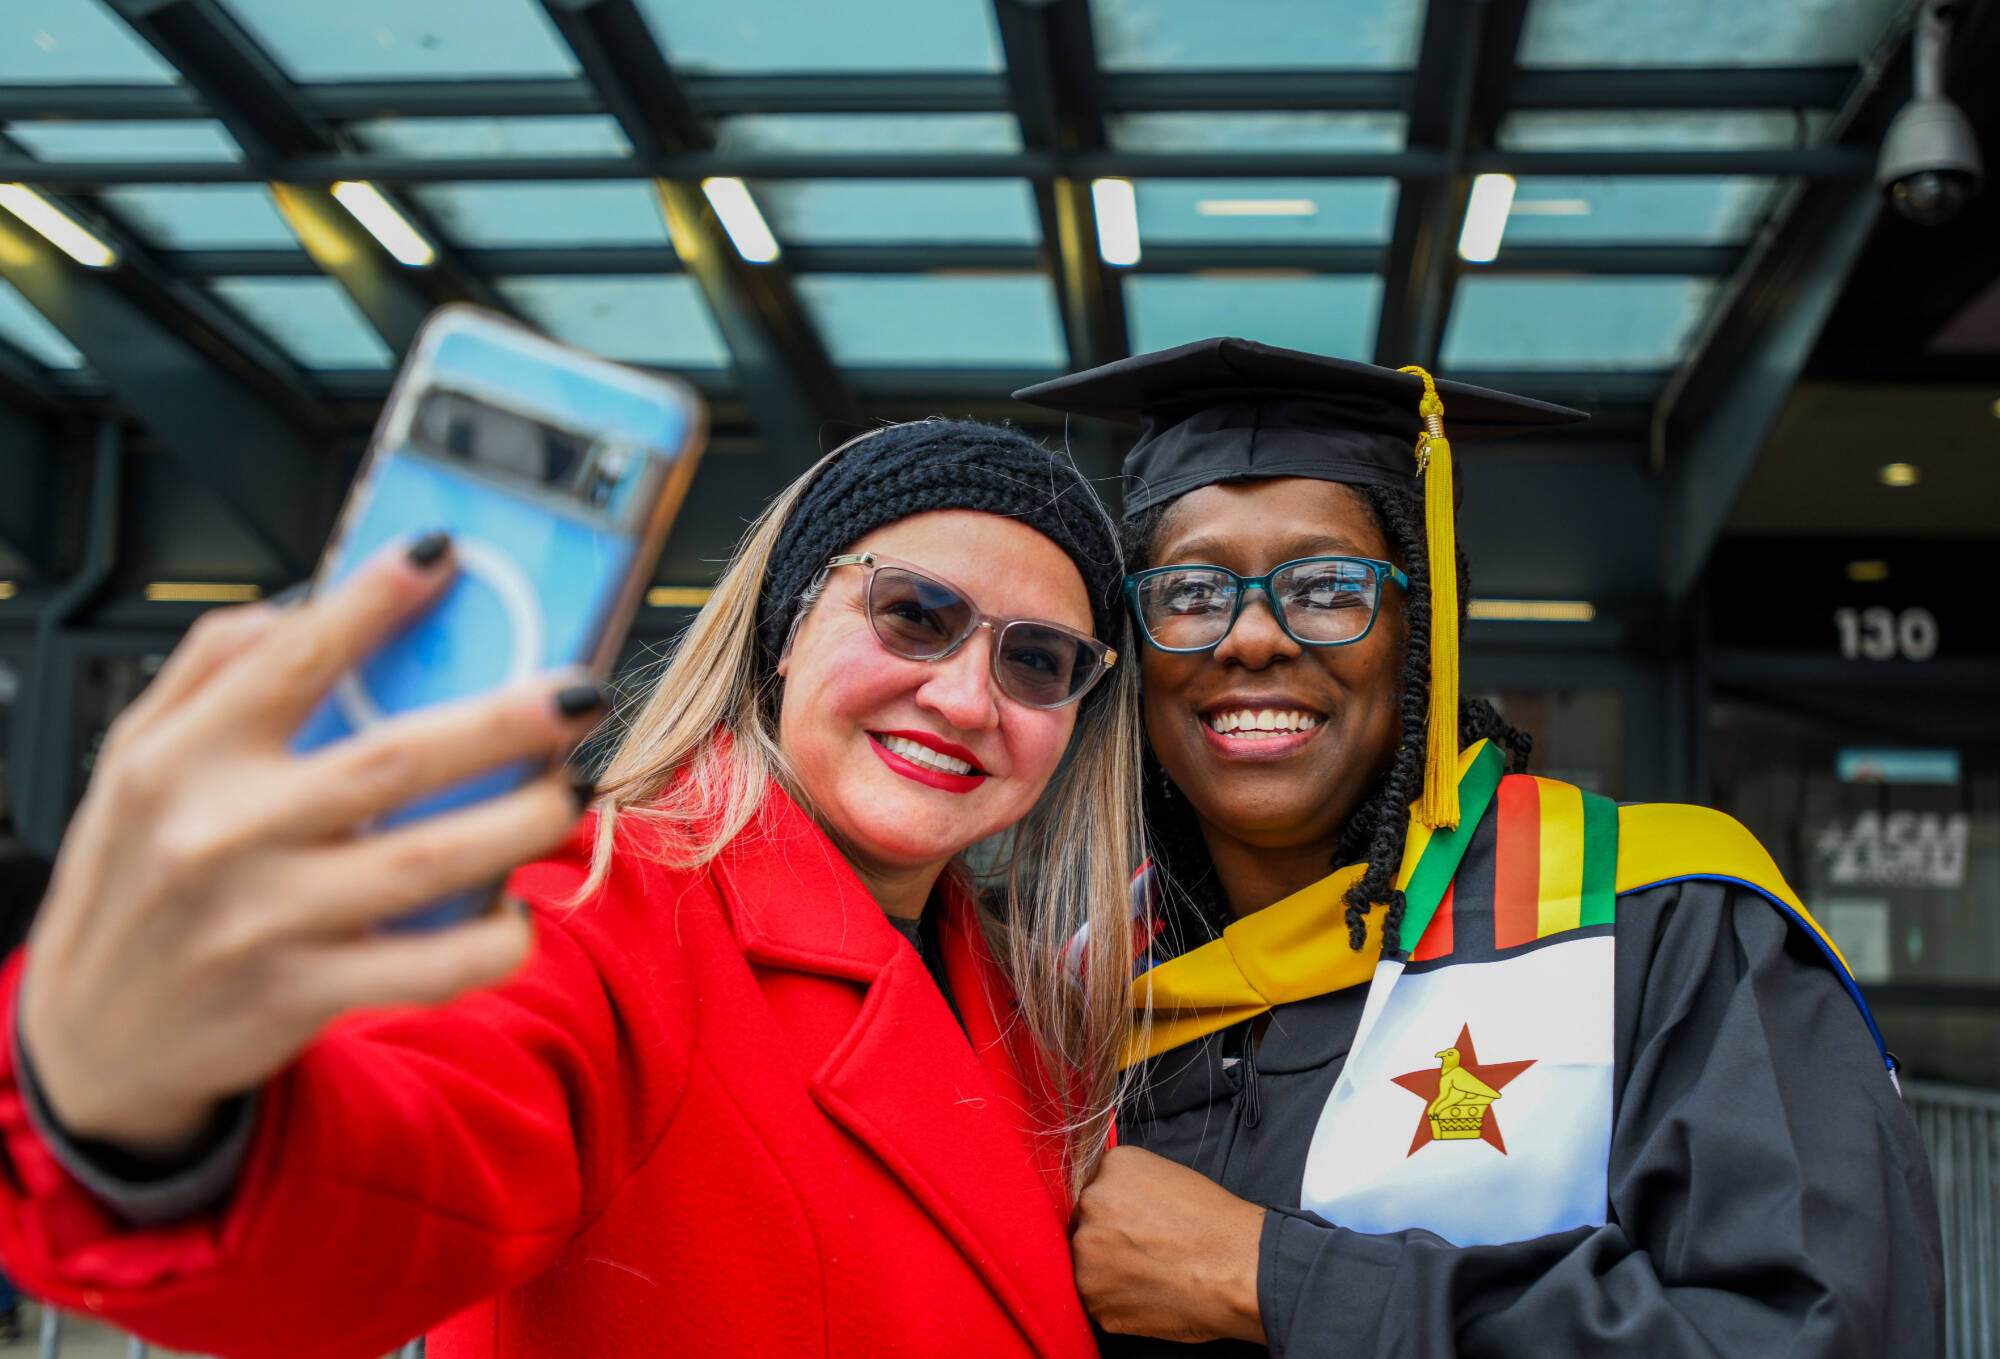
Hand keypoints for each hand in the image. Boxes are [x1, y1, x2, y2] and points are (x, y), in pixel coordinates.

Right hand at [18, 535, 605, 1159]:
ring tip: (572, 791)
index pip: (288, 662)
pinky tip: (518, 910)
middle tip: (577, 695)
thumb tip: (298, 605)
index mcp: (182, 759)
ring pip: (430, 861)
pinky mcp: (302, 995)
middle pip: (393, 760)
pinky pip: (427, 969)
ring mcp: (266, 921)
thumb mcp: (134, 760)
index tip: (442, 556)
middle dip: (505, 722)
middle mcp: (223, 834)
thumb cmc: (132, 882)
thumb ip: (208, 671)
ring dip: (524, 822)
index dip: (371, 605)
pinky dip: (493, 940)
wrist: (95, 1039)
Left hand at [1071, 1145, 1267, 1344]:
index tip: (1136, 1228)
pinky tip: (1150, 1296)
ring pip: (1087, 1265)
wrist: (1241, 1269)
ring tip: (1151, 1277)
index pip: (1097, 1191)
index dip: (1116, 1214)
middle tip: (1145, 1255)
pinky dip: (1118, 1304)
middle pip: (1086, 1226)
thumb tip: (1115, 1209)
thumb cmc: (1218, 1226)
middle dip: (1108, 1242)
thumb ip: (1131, 1189)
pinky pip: (1098, 1301)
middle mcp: (1091, 1204)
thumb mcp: (1170, 1178)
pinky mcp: (1094, 1298)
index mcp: (1112, 1167)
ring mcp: (1087, 1253)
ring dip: (1110, 1274)